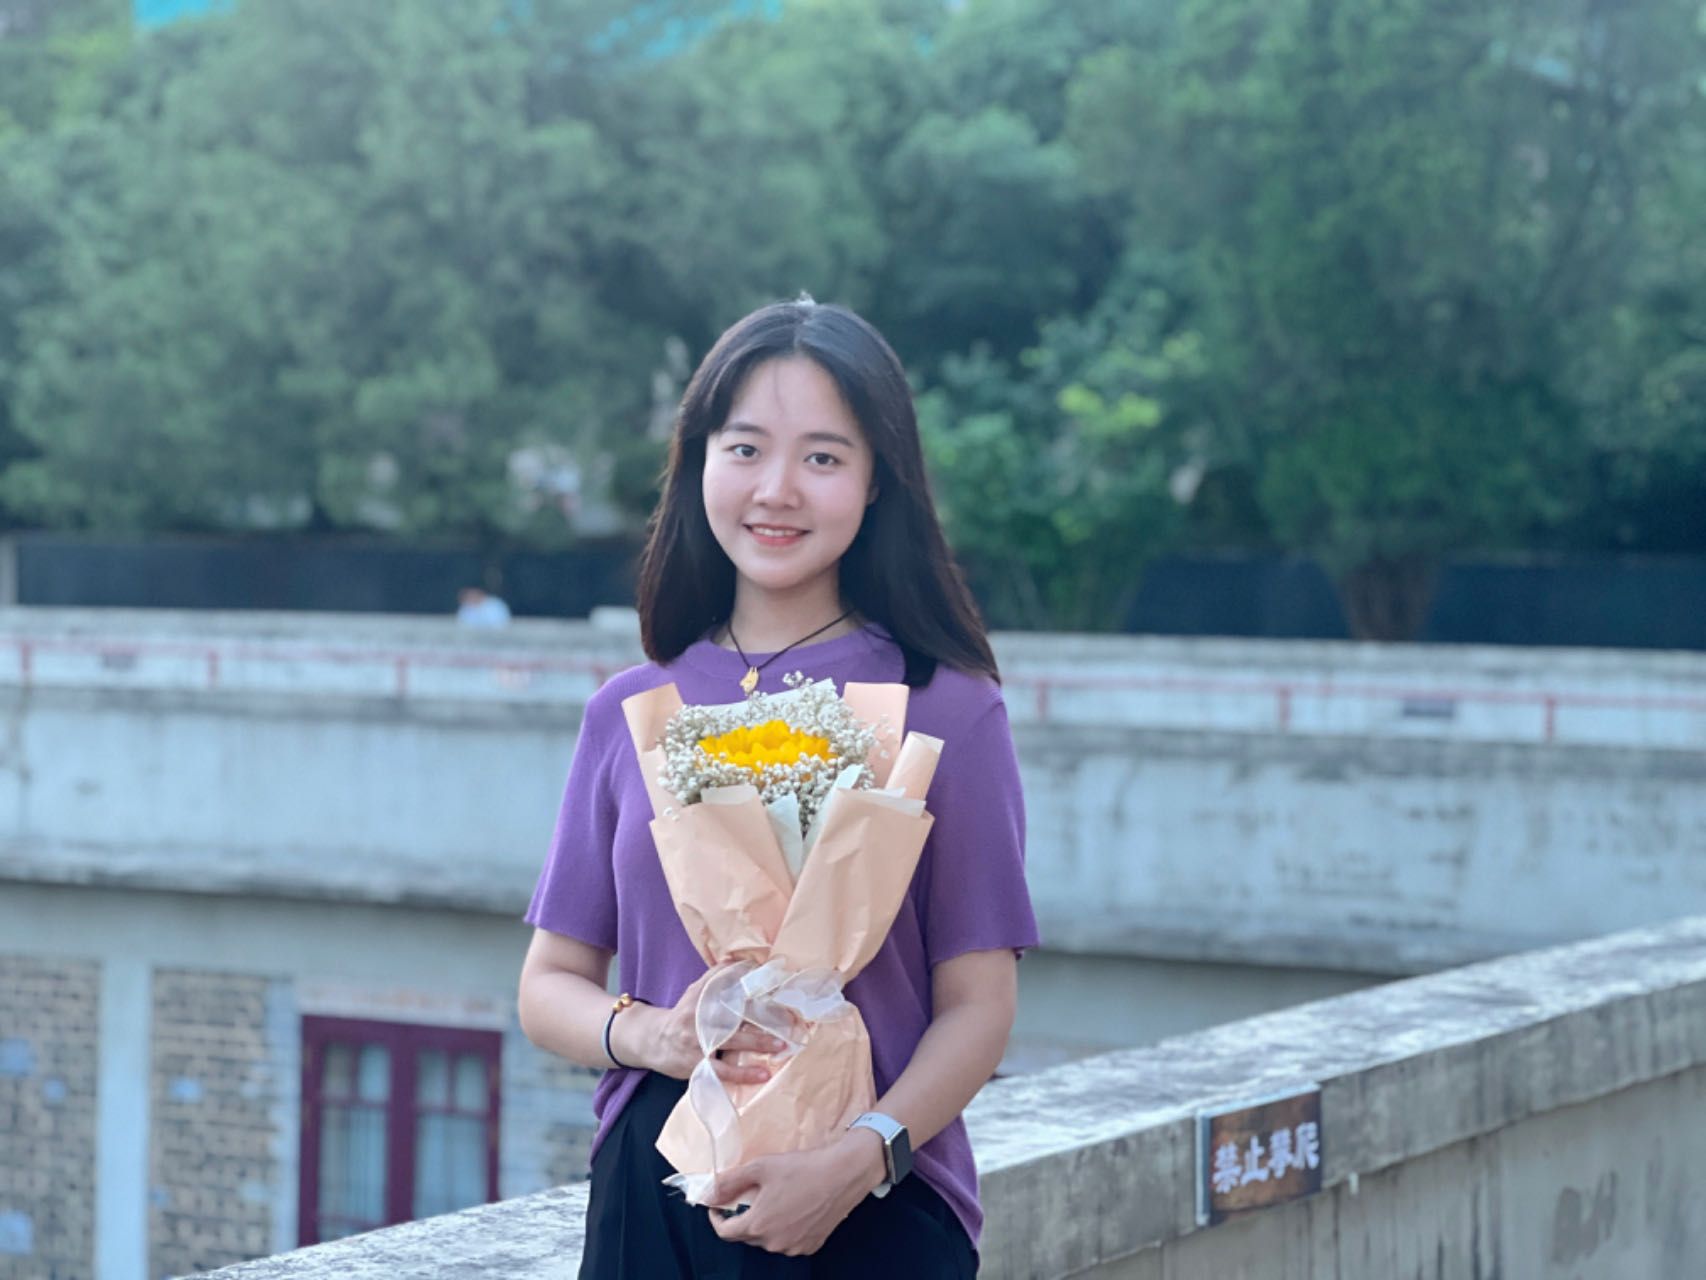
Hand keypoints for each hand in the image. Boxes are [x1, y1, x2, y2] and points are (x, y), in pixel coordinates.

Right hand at [612, 968, 785, 1085]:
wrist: (652, 1041)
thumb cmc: (681, 1015)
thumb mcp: (694, 993)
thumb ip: (714, 978)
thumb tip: (735, 959)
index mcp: (700, 997)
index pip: (726, 987)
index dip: (748, 986)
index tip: (773, 986)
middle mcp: (698, 1017)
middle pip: (734, 1016)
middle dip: (761, 1018)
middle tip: (788, 1021)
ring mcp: (697, 1042)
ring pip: (731, 1042)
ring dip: (757, 1044)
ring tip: (780, 1046)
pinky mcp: (696, 1064)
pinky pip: (722, 1070)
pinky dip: (743, 1074)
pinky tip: (762, 1074)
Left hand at [706, 1128, 887, 1255]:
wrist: (843, 1173)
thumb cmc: (802, 1168)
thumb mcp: (761, 1167)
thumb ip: (730, 1182)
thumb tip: (707, 1193)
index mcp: (758, 1225)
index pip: (725, 1233)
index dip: (717, 1218)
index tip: (718, 1206)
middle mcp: (774, 1243)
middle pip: (747, 1236)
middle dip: (742, 1218)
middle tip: (749, 1196)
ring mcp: (794, 1247)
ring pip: (768, 1239)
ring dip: (765, 1224)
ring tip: (775, 1199)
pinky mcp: (811, 1245)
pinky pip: (788, 1241)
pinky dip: (784, 1229)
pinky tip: (793, 1208)